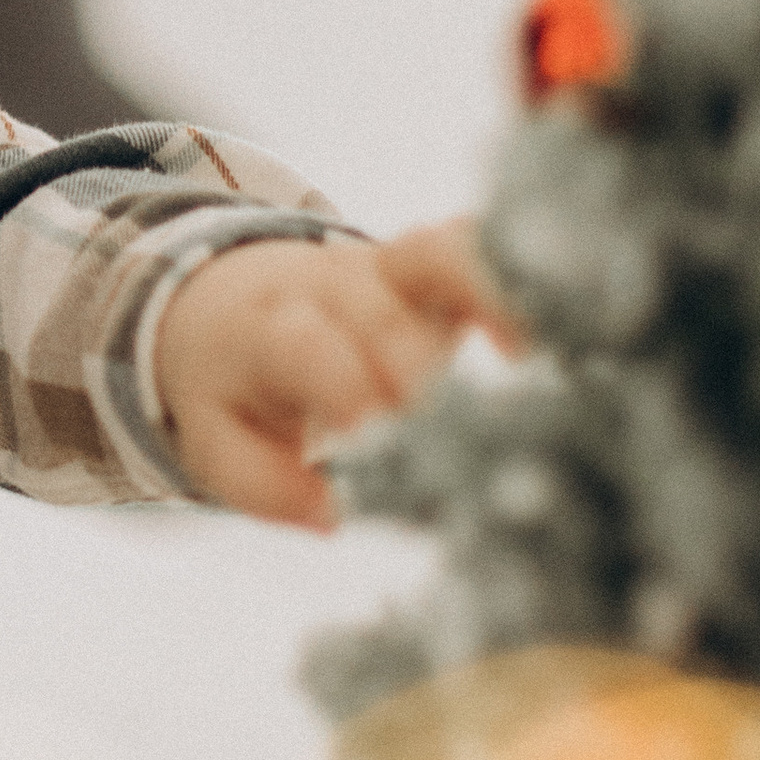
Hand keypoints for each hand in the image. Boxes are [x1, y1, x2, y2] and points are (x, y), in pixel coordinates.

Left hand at [155, 218, 518, 530]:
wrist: (231, 303)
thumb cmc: (235, 386)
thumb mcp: (219, 441)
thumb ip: (265, 484)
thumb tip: (334, 515)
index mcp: (262, 330)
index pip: (304, 346)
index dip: (344, 387)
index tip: (375, 435)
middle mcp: (322, 287)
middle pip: (379, 317)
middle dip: (415, 374)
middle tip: (444, 436)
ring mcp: (379, 267)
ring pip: (432, 262)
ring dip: (477, 303)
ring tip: (522, 351)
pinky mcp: (426, 261)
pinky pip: (469, 244)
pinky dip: (506, 273)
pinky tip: (540, 331)